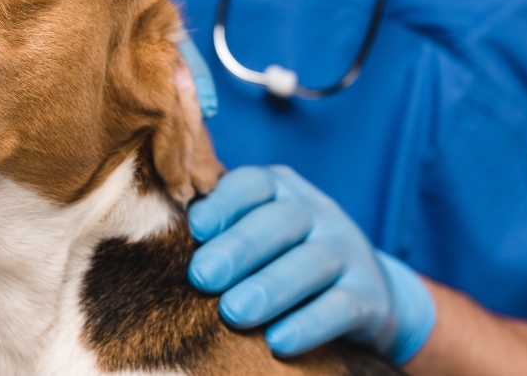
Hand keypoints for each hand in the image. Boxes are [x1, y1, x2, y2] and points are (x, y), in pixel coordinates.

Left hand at [186, 165, 434, 363]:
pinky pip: (342, 306)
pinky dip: (310, 323)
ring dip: (271, 287)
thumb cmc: (284, 260)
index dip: (224, 203)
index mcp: (283, 190)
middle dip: (240, 247)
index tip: (194, 229)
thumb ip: (218, 231)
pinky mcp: (370, 295)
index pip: (254, 184)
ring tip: (233, 312)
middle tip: (201, 277)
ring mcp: (350, 250)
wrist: (367, 294)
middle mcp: (319, 212)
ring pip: (312, 262)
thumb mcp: (259, 234)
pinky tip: (278, 342)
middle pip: (282, 220)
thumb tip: (156, 242)